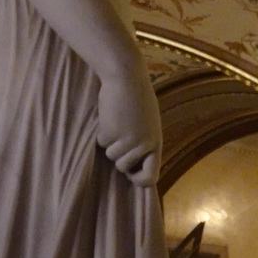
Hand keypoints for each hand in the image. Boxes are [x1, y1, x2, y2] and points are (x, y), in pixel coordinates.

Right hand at [96, 63, 161, 186]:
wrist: (126, 77)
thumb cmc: (137, 97)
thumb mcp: (149, 123)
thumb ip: (145, 142)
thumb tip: (137, 164)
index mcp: (155, 143)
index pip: (150, 177)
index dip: (138, 180)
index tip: (130, 174)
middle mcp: (143, 145)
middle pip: (124, 167)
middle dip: (118, 155)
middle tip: (119, 136)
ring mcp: (126, 141)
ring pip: (111, 156)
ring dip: (109, 142)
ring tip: (116, 122)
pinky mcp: (110, 133)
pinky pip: (101, 143)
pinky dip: (101, 133)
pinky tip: (109, 117)